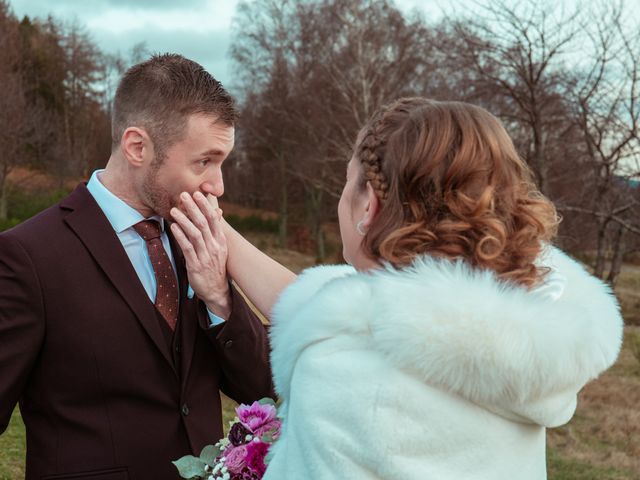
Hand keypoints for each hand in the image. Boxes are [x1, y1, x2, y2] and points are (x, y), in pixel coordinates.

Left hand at [170, 191, 230, 319]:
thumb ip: (215, 231)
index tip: (198, 193)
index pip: (213, 219)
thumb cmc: (215, 267)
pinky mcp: (196, 265)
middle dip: (194, 208)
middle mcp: (215, 247)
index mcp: (220, 241)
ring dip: (184, 220)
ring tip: (174, 210)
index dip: (205, 205)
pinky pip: (188, 248)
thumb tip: (216, 212)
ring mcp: (206, 256)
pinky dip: (180, 236)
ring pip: (195, 234)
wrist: (217, 291)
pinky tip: (174, 227)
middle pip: (204, 223)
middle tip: (184, 195)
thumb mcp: (219, 248)